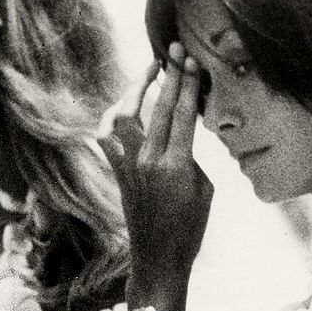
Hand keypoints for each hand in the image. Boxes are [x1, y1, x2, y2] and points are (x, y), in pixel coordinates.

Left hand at [99, 43, 212, 301]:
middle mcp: (148, 162)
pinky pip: (107, 138)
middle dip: (165, 77)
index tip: (188, 59)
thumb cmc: (190, 227)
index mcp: (176, 166)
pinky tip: (122, 107)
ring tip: (146, 75)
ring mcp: (128, 167)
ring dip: (132, 92)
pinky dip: (112, 118)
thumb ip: (192, 155)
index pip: (182, 113)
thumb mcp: (204, 188)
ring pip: (121, 118)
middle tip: (172, 52)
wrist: (158, 257)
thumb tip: (180, 132)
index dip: (186, 82)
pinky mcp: (117, 174)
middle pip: (156, 108)